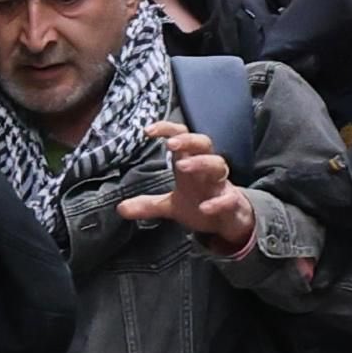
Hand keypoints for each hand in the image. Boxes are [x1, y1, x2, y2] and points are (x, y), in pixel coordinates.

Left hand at [117, 121, 254, 249]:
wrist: (229, 222)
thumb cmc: (201, 202)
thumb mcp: (171, 205)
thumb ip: (147, 205)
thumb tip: (120, 208)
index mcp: (191, 165)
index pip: (182, 137)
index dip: (167, 130)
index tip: (147, 131)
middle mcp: (206, 170)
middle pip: (204, 143)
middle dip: (188, 140)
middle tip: (170, 144)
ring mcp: (221, 185)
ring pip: (218, 164)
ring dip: (202, 162)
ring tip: (183, 166)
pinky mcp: (232, 202)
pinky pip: (228, 198)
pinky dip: (218, 202)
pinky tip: (204, 208)